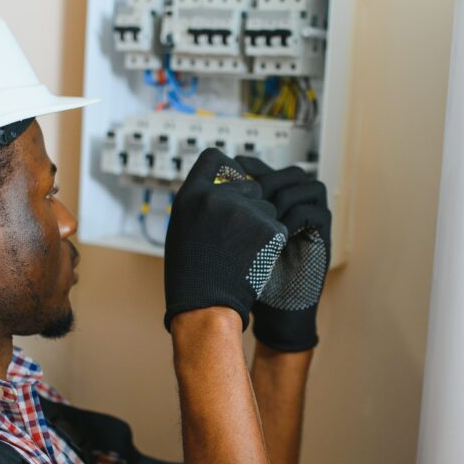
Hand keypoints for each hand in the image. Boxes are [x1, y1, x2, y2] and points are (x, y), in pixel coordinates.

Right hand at [164, 149, 287, 330]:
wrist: (205, 306)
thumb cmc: (191, 275)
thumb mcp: (183, 229)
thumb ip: (201, 204)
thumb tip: (223, 186)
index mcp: (190, 195)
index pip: (214, 158)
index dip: (227, 168)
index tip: (233, 178)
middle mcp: (216, 196)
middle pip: (249, 185)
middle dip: (250, 205)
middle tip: (238, 235)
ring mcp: (244, 210)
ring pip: (267, 208)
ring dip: (262, 226)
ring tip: (243, 252)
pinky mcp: (268, 227)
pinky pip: (279, 227)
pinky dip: (273, 243)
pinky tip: (256, 259)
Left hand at [236, 157, 331, 350]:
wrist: (270, 315)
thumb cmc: (246, 282)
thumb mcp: (229, 244)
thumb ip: (224, 218)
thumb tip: (205, 190)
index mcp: (274, 208)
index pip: (268, 171)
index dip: (252, 167)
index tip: (232, 171)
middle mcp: (297, 211)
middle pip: (291, 173)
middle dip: (269, 179)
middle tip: (249, 195)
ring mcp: (312, 224)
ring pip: (309, 186)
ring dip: (283, 196)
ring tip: (263, 215)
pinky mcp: (322, 240)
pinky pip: (315, 212)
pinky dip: (294, 217)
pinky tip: (275, 231)